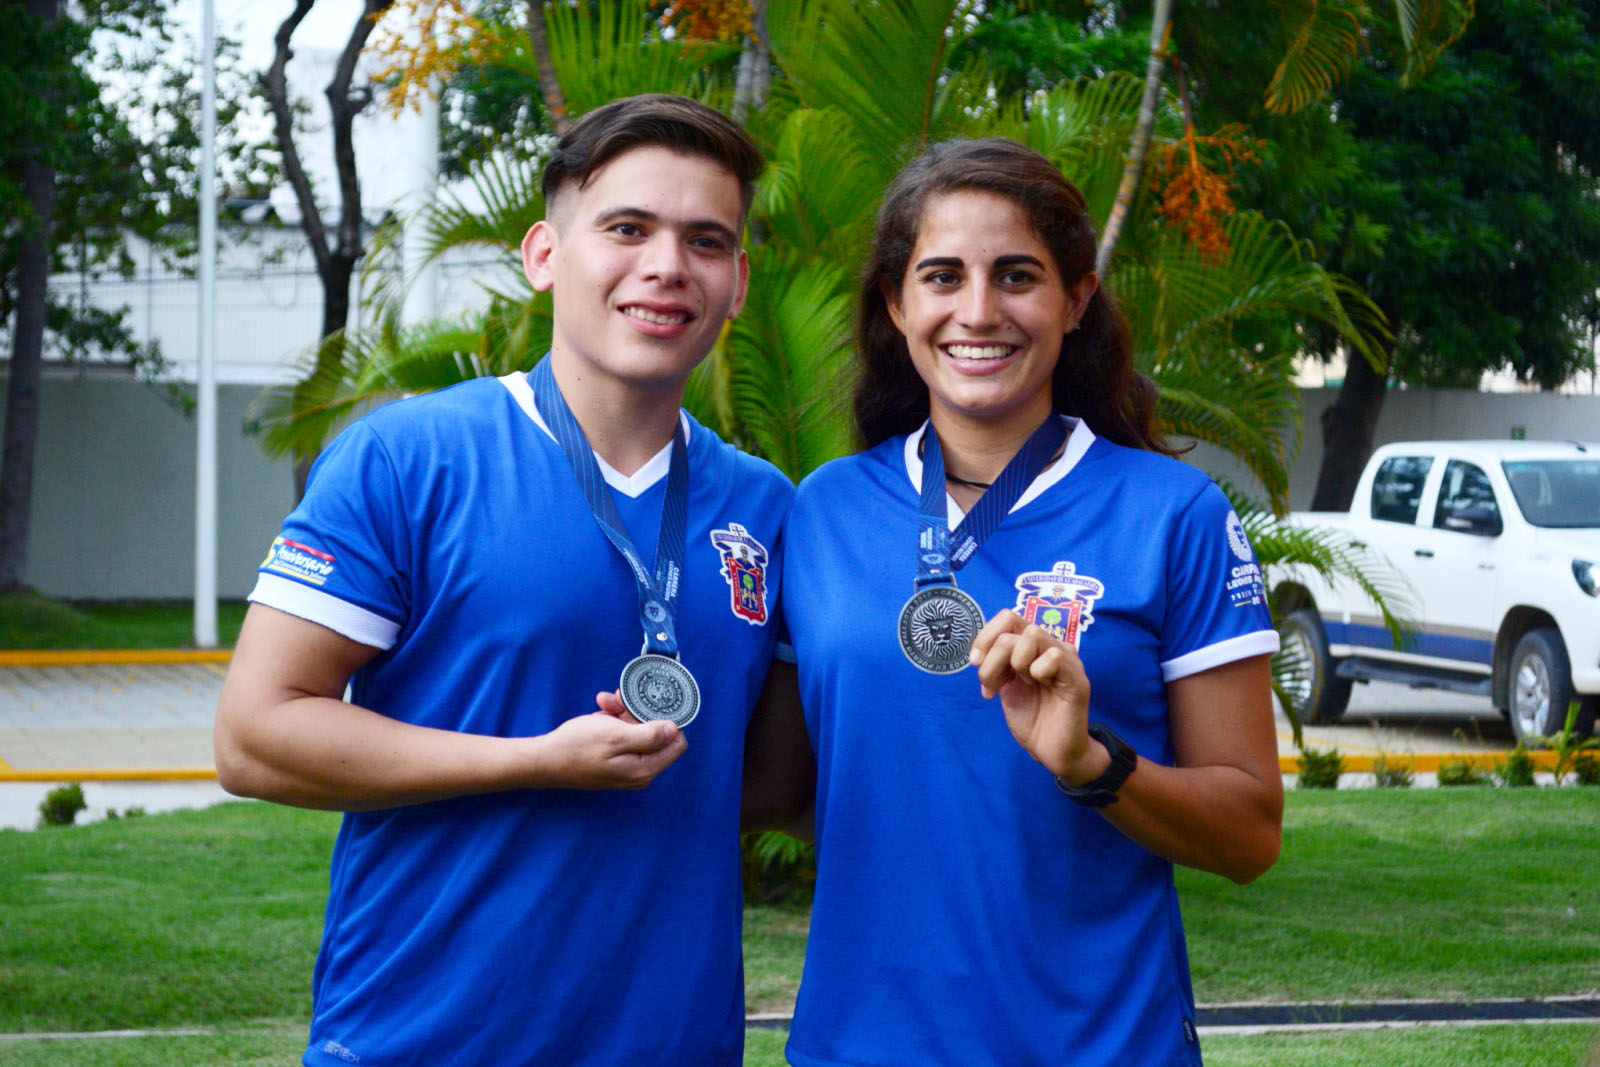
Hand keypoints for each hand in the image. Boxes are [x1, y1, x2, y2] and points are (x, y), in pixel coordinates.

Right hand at [536, 696, 686, 789]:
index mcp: (645, 769)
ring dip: (623, 713)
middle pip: (655, 735)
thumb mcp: (616, 736)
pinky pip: (622, 737)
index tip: (649, 705)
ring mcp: (626, 766)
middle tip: (618, 700)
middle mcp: (640, 771)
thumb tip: (675, 730)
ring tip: (605, 702)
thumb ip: (650, 735)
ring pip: (636, 731)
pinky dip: (613, 721)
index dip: (667, 720)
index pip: (677, 743)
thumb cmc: (578, 747)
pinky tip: (601, 710)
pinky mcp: (614, 760)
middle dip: (638, 712)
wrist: (545, 760)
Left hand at [969, 610, 1102, 781]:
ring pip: (1033, 634)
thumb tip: (979, 652)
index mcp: (1033, 646)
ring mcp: (1066, 659)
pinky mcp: (1076, 678)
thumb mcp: (1005, 685)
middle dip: (992, 655)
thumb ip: (996, 663)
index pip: (1008, 617)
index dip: (986, 635)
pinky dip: (1037, 670)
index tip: (975, 662)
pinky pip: (1054, 657)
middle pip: (1015, 625)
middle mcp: (1050, 646)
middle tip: (992, 685)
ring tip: (1021, 684)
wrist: (1050, 750)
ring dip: (1015, 661)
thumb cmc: (1031, 718)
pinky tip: (1036, 687)